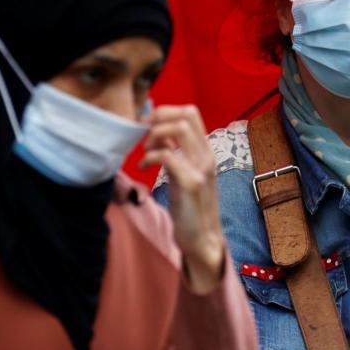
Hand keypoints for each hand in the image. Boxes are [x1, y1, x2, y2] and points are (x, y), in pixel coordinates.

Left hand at [139, 105, 224, 292]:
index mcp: (205, 151)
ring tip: (145, 151)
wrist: (202, 238)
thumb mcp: (183, 173)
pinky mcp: (191, 183)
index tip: (147, 124)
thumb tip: (159, 135)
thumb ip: (176, 153)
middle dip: (159, 118)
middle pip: (186, 114)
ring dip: (156, 134)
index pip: (191, 113)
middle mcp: (207, 155)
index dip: (166, 111)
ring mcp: (201, 168)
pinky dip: (151, 156)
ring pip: (180, 129)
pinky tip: (143, 167)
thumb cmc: (190, 208)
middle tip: (142, 134)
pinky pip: (168, 155)